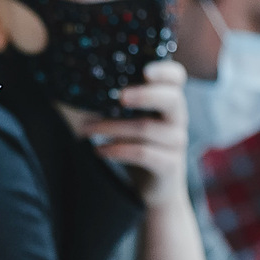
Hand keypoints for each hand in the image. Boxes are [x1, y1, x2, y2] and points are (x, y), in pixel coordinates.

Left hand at [80, 60, 190, 208]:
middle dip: (144, 95)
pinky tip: (98, 151)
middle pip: (171, 99)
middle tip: (119, 96)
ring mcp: (177, 142)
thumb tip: (81, 87)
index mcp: (168, 100)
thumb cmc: (138, 145)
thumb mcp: (131, 120)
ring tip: (85, 129)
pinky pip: (143, 153)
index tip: (144, 71)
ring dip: (111, 127)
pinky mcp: (170, 164)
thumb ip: (119, 103)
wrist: (155, 188)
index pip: (177, 76)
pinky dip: (117, 150)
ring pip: (146, 128)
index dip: (164, 70)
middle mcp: (178, 118)